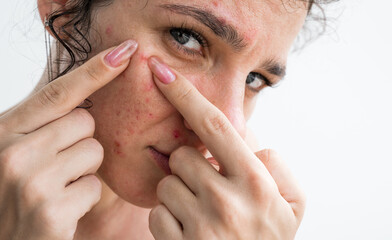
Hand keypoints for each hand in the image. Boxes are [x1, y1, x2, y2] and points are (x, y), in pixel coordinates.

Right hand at [0, 40, 136, 239]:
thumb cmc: (16, 194)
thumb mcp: (18, 151)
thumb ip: (44, 125)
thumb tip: (87, 101)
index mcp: (4, 132)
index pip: (58, 93)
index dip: (94, 70)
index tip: (124, 51)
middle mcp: (12, 152)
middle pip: (85, 122)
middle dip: (81, 142)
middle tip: (57, 167)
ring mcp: (31, 182)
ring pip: (94, 152)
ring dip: (84, 171)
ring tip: (57, 188)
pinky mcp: (51, 212)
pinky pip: (95, 186)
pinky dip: (84, 197)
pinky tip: (61, 210)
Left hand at [147, 57, 305, 239]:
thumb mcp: (292, 204)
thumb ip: (276, 166)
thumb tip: (249, 145)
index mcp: (255, 182)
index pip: (214, 126)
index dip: (185, 95)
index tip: (162, 72)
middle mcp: (226, 200)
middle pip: (184, 155)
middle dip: (191, 164)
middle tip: (209, 184)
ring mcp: (200, 224)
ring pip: (168, 183)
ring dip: (181, 191)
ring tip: (203, 211)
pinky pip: (158, 212)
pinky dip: (169, 217)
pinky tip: (190, 229)